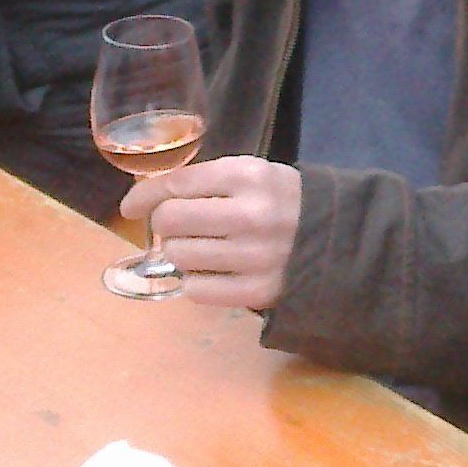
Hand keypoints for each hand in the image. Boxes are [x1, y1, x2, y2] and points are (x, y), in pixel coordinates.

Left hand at [121, 155, 302, 310]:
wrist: (335, 238)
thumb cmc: (281, 202)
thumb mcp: (251, 174)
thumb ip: (204, 182)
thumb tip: (145, 201)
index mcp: (248, 176)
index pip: (176, 184)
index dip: (144, 196)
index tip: (132, 207)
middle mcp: (249, 214)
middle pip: (170, 221)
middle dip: (165, 225)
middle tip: (179, 229)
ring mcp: (253, 256)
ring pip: (179, 257)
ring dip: (182, 254)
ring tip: (204, 250)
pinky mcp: (257, 292)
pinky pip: (196, 290)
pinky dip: (197, 282)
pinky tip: (215, 272)